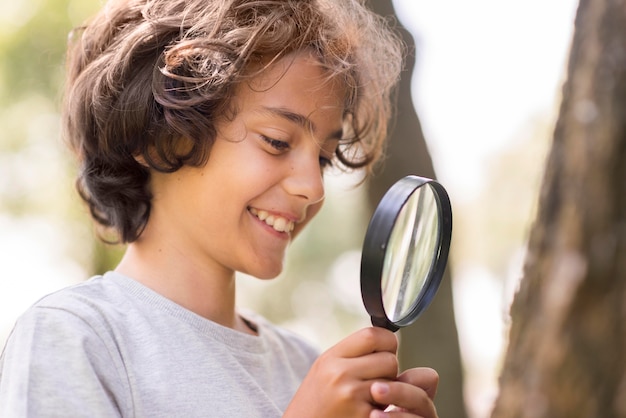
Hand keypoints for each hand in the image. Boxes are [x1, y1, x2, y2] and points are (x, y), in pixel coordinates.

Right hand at [283, 327, 438, 417]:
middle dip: (389, 370)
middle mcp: (340, 374)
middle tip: (375, 379)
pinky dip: (383, 407)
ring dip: (388, 390)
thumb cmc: (316, 400)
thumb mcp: (324, 368)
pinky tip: (367, 409)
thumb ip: (351, 353)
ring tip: (369, 395)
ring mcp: (352, 396)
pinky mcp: (362, 415)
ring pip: (393, 383)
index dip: (386, 341)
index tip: (385, 350)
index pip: (372, 335)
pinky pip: (388, 404)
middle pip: (389, 360)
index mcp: (331, 358)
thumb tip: (386, 340)